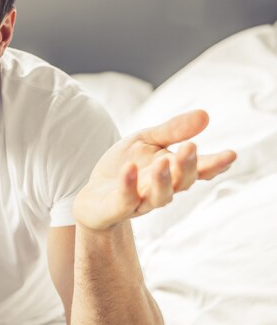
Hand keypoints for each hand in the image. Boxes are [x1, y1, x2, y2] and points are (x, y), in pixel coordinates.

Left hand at [73, 110, 236, 230]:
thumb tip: (205, 115)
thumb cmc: (125, 166)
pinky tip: (129, 169)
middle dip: (188, 166)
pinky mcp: (116, 209)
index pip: (199, 170)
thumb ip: (173, 130)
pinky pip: (126, 201)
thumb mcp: (146, 141)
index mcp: (173, 172)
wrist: (94, 197)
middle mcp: (161, 190)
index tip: (230, 154)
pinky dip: (129, 185)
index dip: (215, 165)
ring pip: (159, 197)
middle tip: (190, 147)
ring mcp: (140, 202)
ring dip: (163, 180)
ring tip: (163, 161)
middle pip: (182, 183)